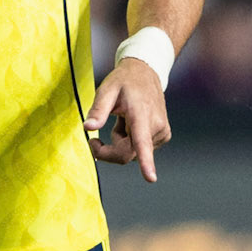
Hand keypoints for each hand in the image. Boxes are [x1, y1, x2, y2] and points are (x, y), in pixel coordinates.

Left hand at [84, 58, 170, 183]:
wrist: (146, 72)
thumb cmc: (124, 82)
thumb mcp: (106, 90)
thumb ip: (98, 110)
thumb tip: (88, 128)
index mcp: (141, 114)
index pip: (142, 142)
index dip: (145, 162)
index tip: (150, 178)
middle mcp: (156, 126)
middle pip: (128, 155)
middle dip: (108, 151)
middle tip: (94, 140)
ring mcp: (162, 133)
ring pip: (132, 153)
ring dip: (120, 141)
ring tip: (121, 120)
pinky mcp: (163, 136)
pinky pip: (139, 149)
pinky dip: (129, 140)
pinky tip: (130, 123)